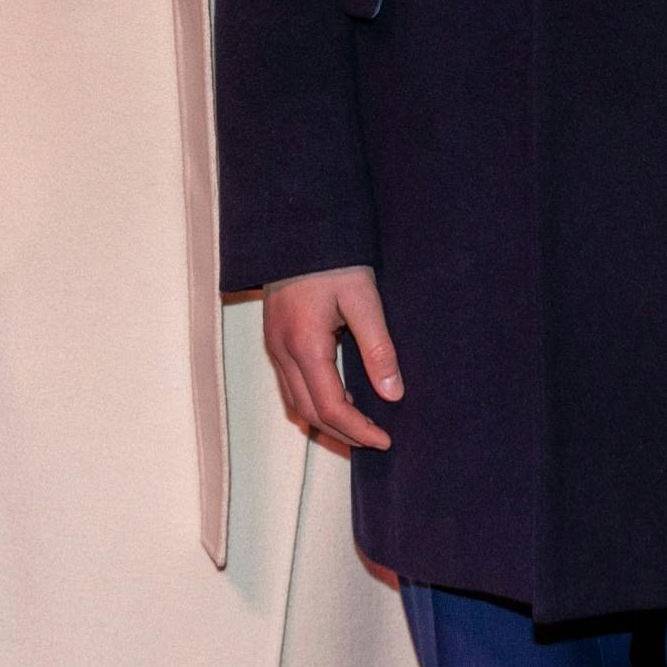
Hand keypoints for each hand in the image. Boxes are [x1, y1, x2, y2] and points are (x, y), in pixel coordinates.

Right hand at [263, 266, 401, 450]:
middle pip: (309, 412)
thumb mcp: (363, 298)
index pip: (330, 407)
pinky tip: (339, 396)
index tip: (385, 440)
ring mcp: (274, 346)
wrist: (298, 226)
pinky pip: (291, 385)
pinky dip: (314, 401)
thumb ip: (378, 348)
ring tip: (360, 427)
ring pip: (296, 402)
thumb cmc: (333, 258)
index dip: (358, 430)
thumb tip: (393, 394)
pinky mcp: (275, 338)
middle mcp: (282, 351)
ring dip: (326, 421)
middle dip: (342, 433)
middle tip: (376, 441)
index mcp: (304, 345)